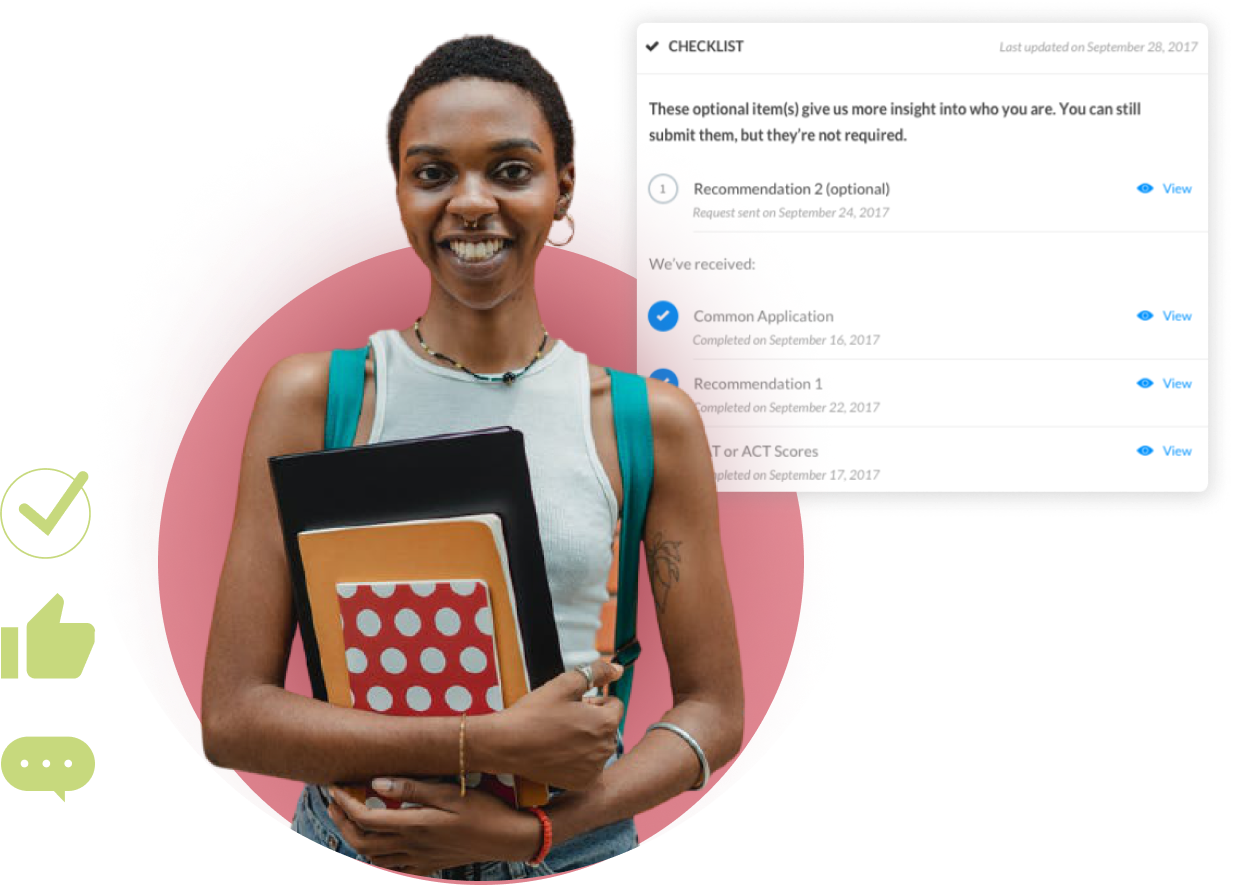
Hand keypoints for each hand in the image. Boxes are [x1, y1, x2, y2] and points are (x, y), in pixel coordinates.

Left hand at [328, 779, 541, 875]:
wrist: (509, 838)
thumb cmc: (484, 810)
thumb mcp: (451, 792)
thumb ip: (413, 788)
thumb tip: (377, 782)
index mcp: (414, 826)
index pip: (365, 818)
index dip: (345, 802)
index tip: (335, 786)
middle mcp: (411, 847)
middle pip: (361, 840)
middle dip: (341, 821)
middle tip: (334, 800)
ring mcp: (419, 860)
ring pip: (372, 857)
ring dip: (354, 838)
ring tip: (349, 818)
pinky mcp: (428, 866)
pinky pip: (392, 867)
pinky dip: (375, 856)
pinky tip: (377, 842)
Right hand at [488, 660, 623, 789]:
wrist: (507, 745)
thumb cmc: (535, 713)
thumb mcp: (565, 684)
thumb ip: (596, 672)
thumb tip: (618, 669)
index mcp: (607, 723)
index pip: (614, 705)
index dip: (594, 700)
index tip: (574, 704)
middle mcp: (606, 748)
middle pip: (607, 727)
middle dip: (592, 720)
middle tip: (563, 718)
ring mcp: (594, 769)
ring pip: (598, 747)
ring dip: (586, 740)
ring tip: (559, 735)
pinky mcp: (581, 783)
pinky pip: (588, 767)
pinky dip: (578, 760)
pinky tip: (558, 753)